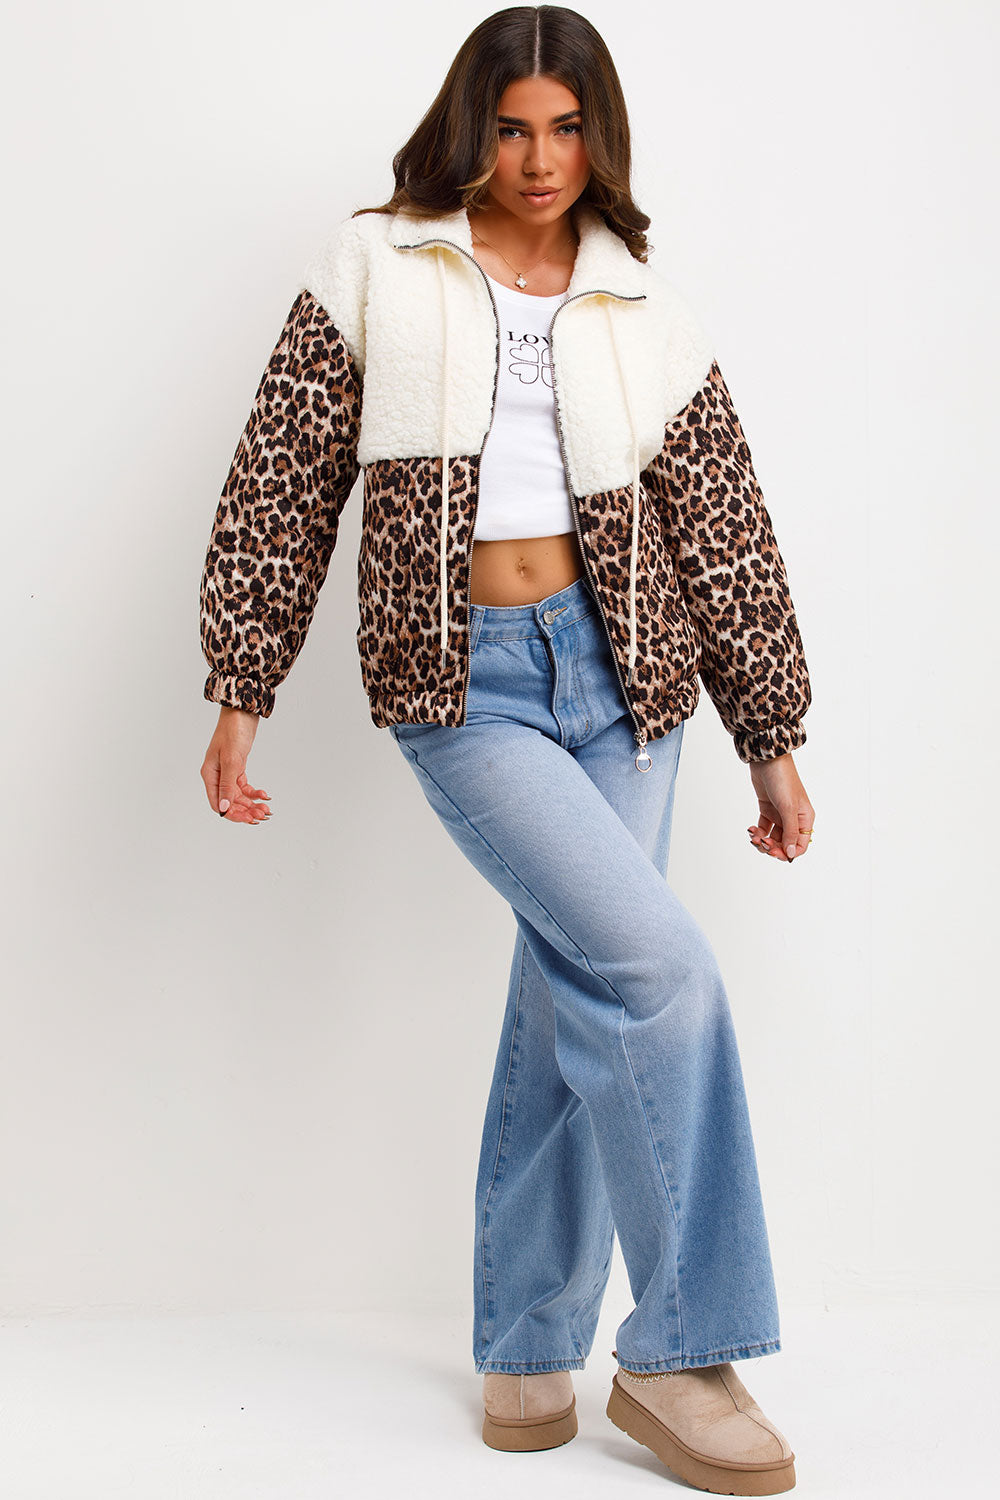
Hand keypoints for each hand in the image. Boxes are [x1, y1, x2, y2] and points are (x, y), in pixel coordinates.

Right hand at [200, 706, 271, 824]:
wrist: (242, 713)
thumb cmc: (233, 731)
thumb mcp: (231, 760)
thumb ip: (227, 785)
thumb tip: (223, 807)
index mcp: (209, 774)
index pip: (217, 802)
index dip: (232, 814)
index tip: (248, 819)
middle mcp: (216, 775)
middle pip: (229, 801)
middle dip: (245, 810)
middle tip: (261, 815)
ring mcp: (227, 772)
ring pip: (238, 795)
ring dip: (252, 803)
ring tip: (266, 808)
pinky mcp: (237, 767)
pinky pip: (244, 786)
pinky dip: (254, 792)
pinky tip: (264, 795)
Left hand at [746, 752, 813, 862]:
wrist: (767, 760)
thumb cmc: (783, 779)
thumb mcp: (788, 808)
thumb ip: (790, 832)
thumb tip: (791, 853)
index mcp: (805, 819)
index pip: (800, 845)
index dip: (788, 853)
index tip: (774, 853)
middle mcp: (794, 818)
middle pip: (784, 844)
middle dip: (772, 847)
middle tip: (762, 844)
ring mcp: (780, 814)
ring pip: (772, 838)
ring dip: (762, 841)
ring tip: (754, 837)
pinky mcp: (767, 809)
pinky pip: (763, 828)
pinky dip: (757, 833)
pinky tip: (751, 830)